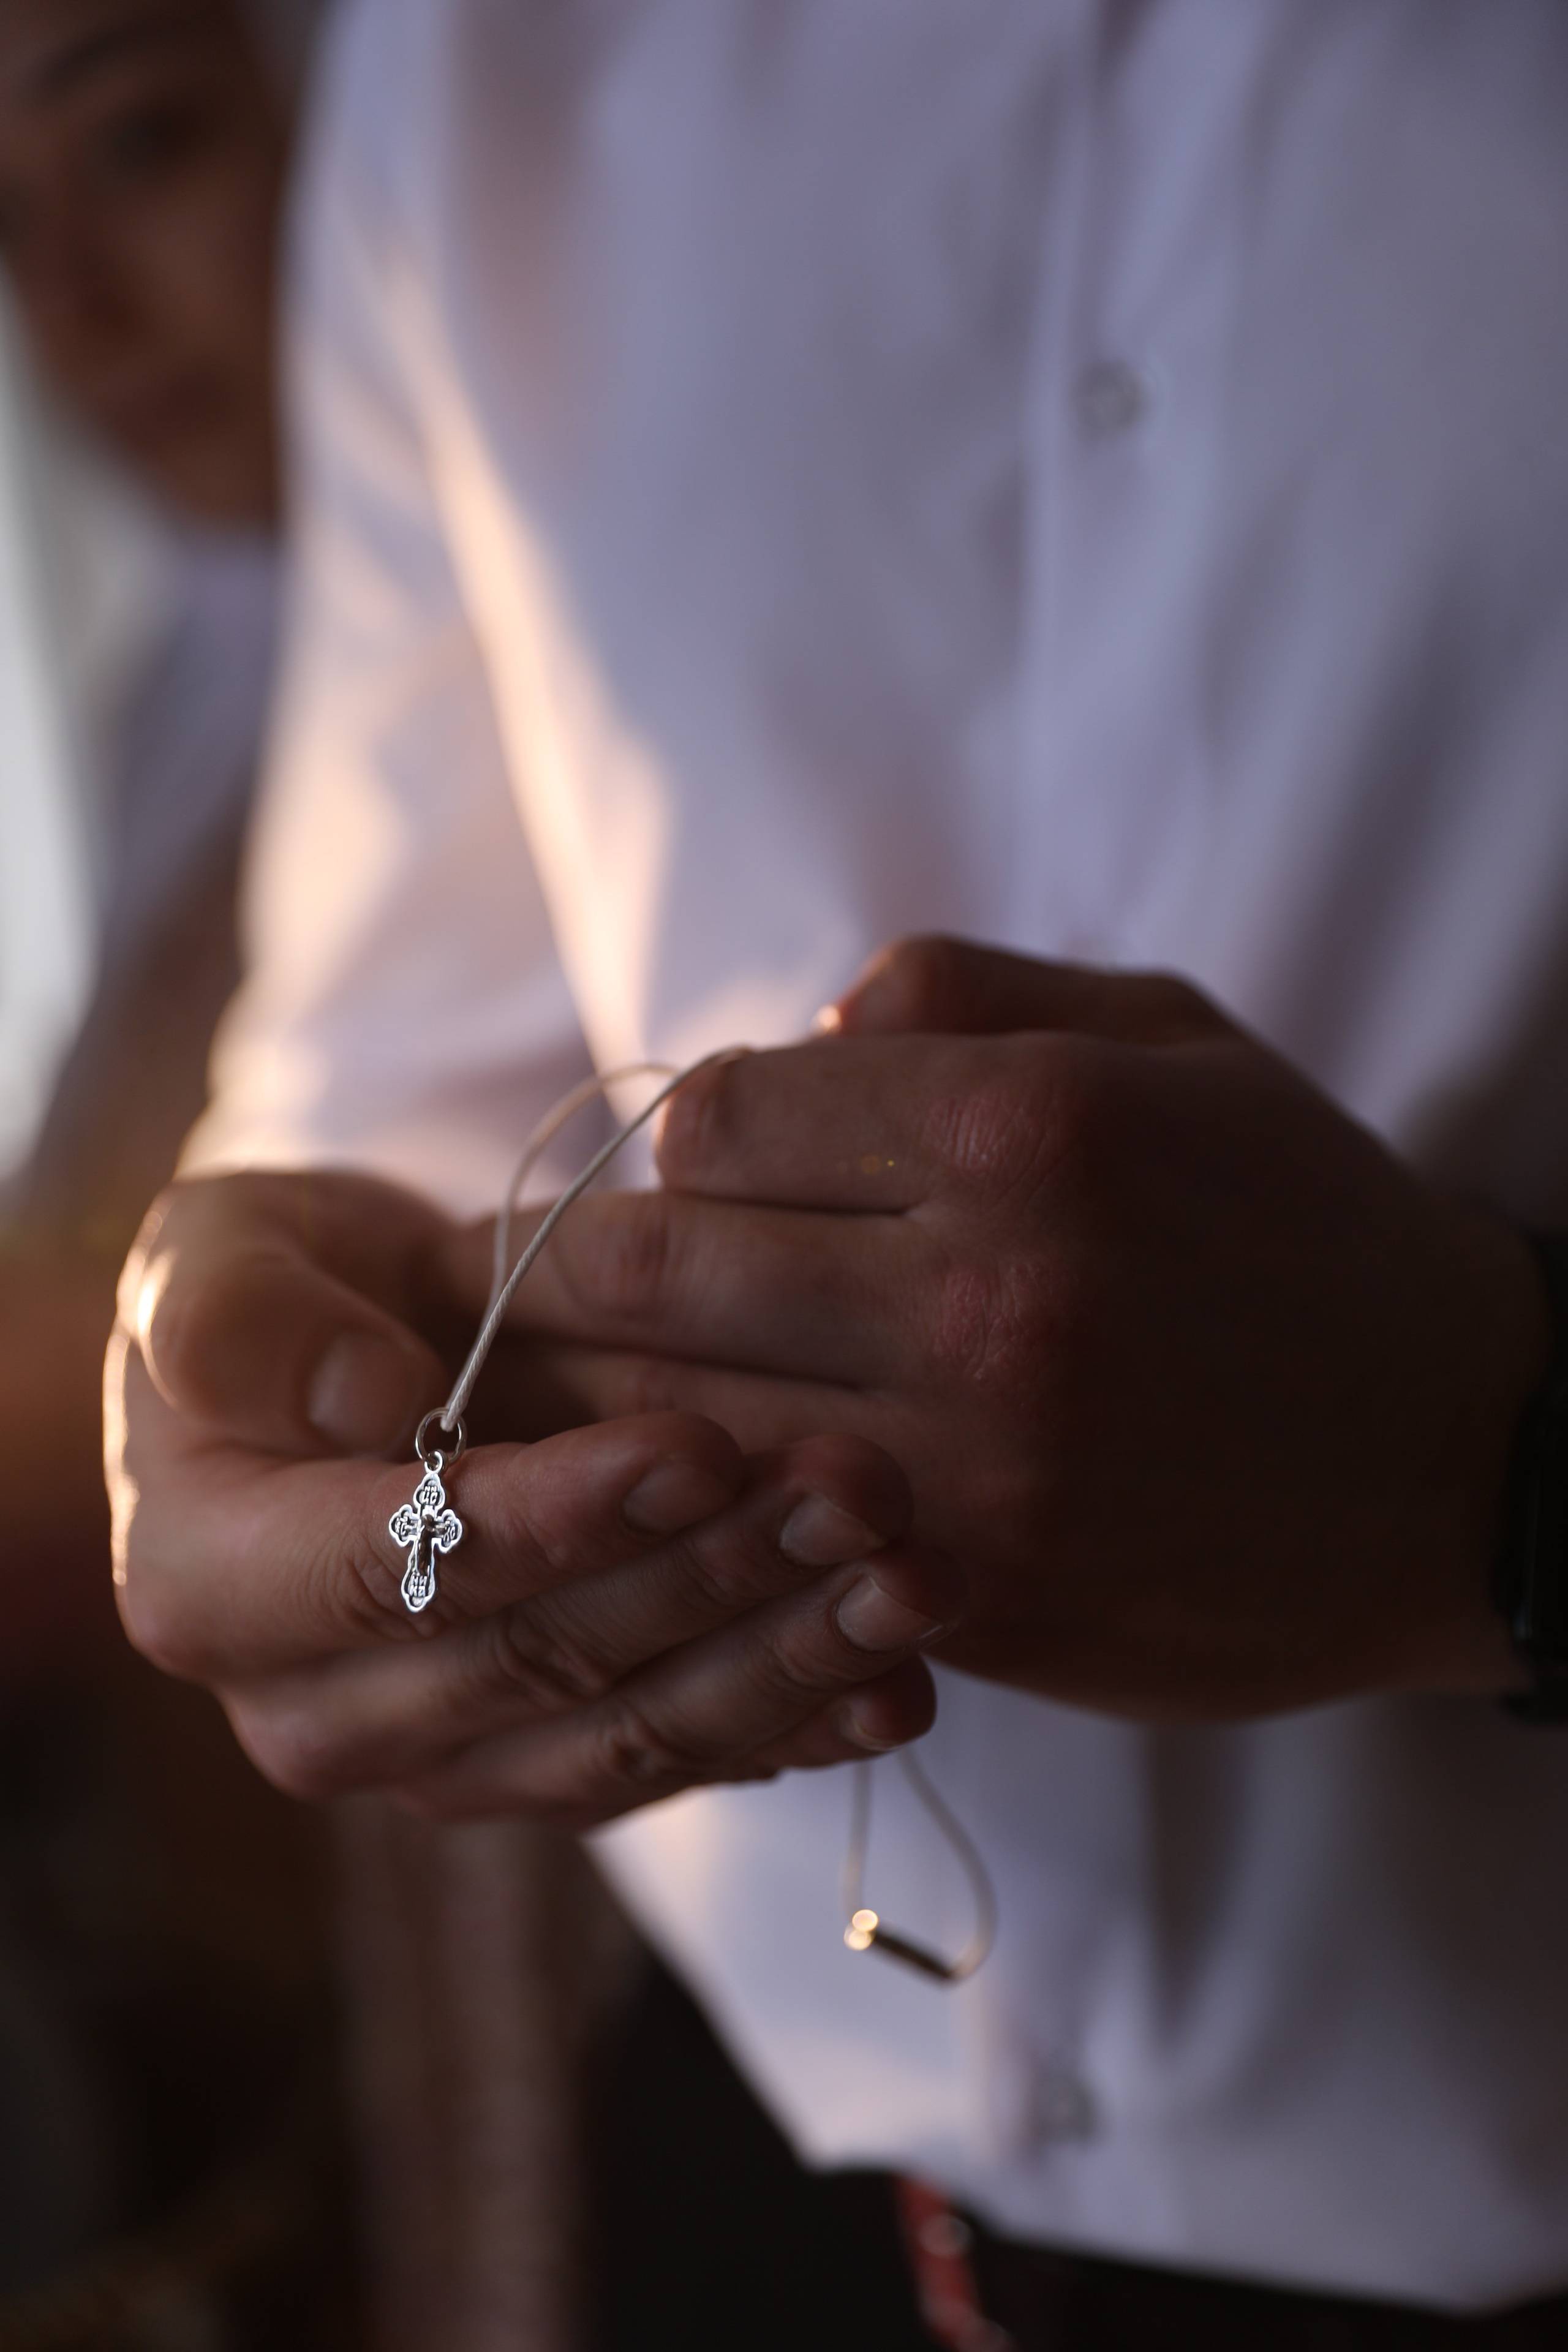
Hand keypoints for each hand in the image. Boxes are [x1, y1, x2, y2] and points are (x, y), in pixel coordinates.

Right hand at [106, 1170, 961, 1825]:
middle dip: (711, 1579)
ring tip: (914, 1575)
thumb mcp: (220, 1259)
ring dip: (786, 1660)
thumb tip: (365, 1398)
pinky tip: (898, 1678)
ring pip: (630, 1735)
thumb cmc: (285, 1291)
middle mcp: (317, 1716)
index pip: (395, 1571)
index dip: (554, 1518)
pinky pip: (681, 1766)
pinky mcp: (550, 1771)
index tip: (700, 1443)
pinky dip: (797, 1724)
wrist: (356, 1361)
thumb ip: (244, 1321)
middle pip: (540, 1664)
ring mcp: (443, 1761)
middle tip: (858, 1491)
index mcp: (210, 1590)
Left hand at [456, 938, 1549, 1719]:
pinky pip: (770, 1548)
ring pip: (672, 1425)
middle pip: (652, 1267)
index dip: (673, 1135)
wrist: (1465, 1461)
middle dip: (550, 1270)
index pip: (719, 1115)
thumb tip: (801, 1022)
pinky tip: (673, 1496)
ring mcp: (977, 1468)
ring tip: (527, 1395)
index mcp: (1027, 1127)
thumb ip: (970, 997)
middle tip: (480, 1277)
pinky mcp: (982, 1601)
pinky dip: (702, 1517)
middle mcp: (986, 1295)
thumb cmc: (1305, 1227)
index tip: (678, 1165)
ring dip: (588, 1407)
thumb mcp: (1174, 1043)